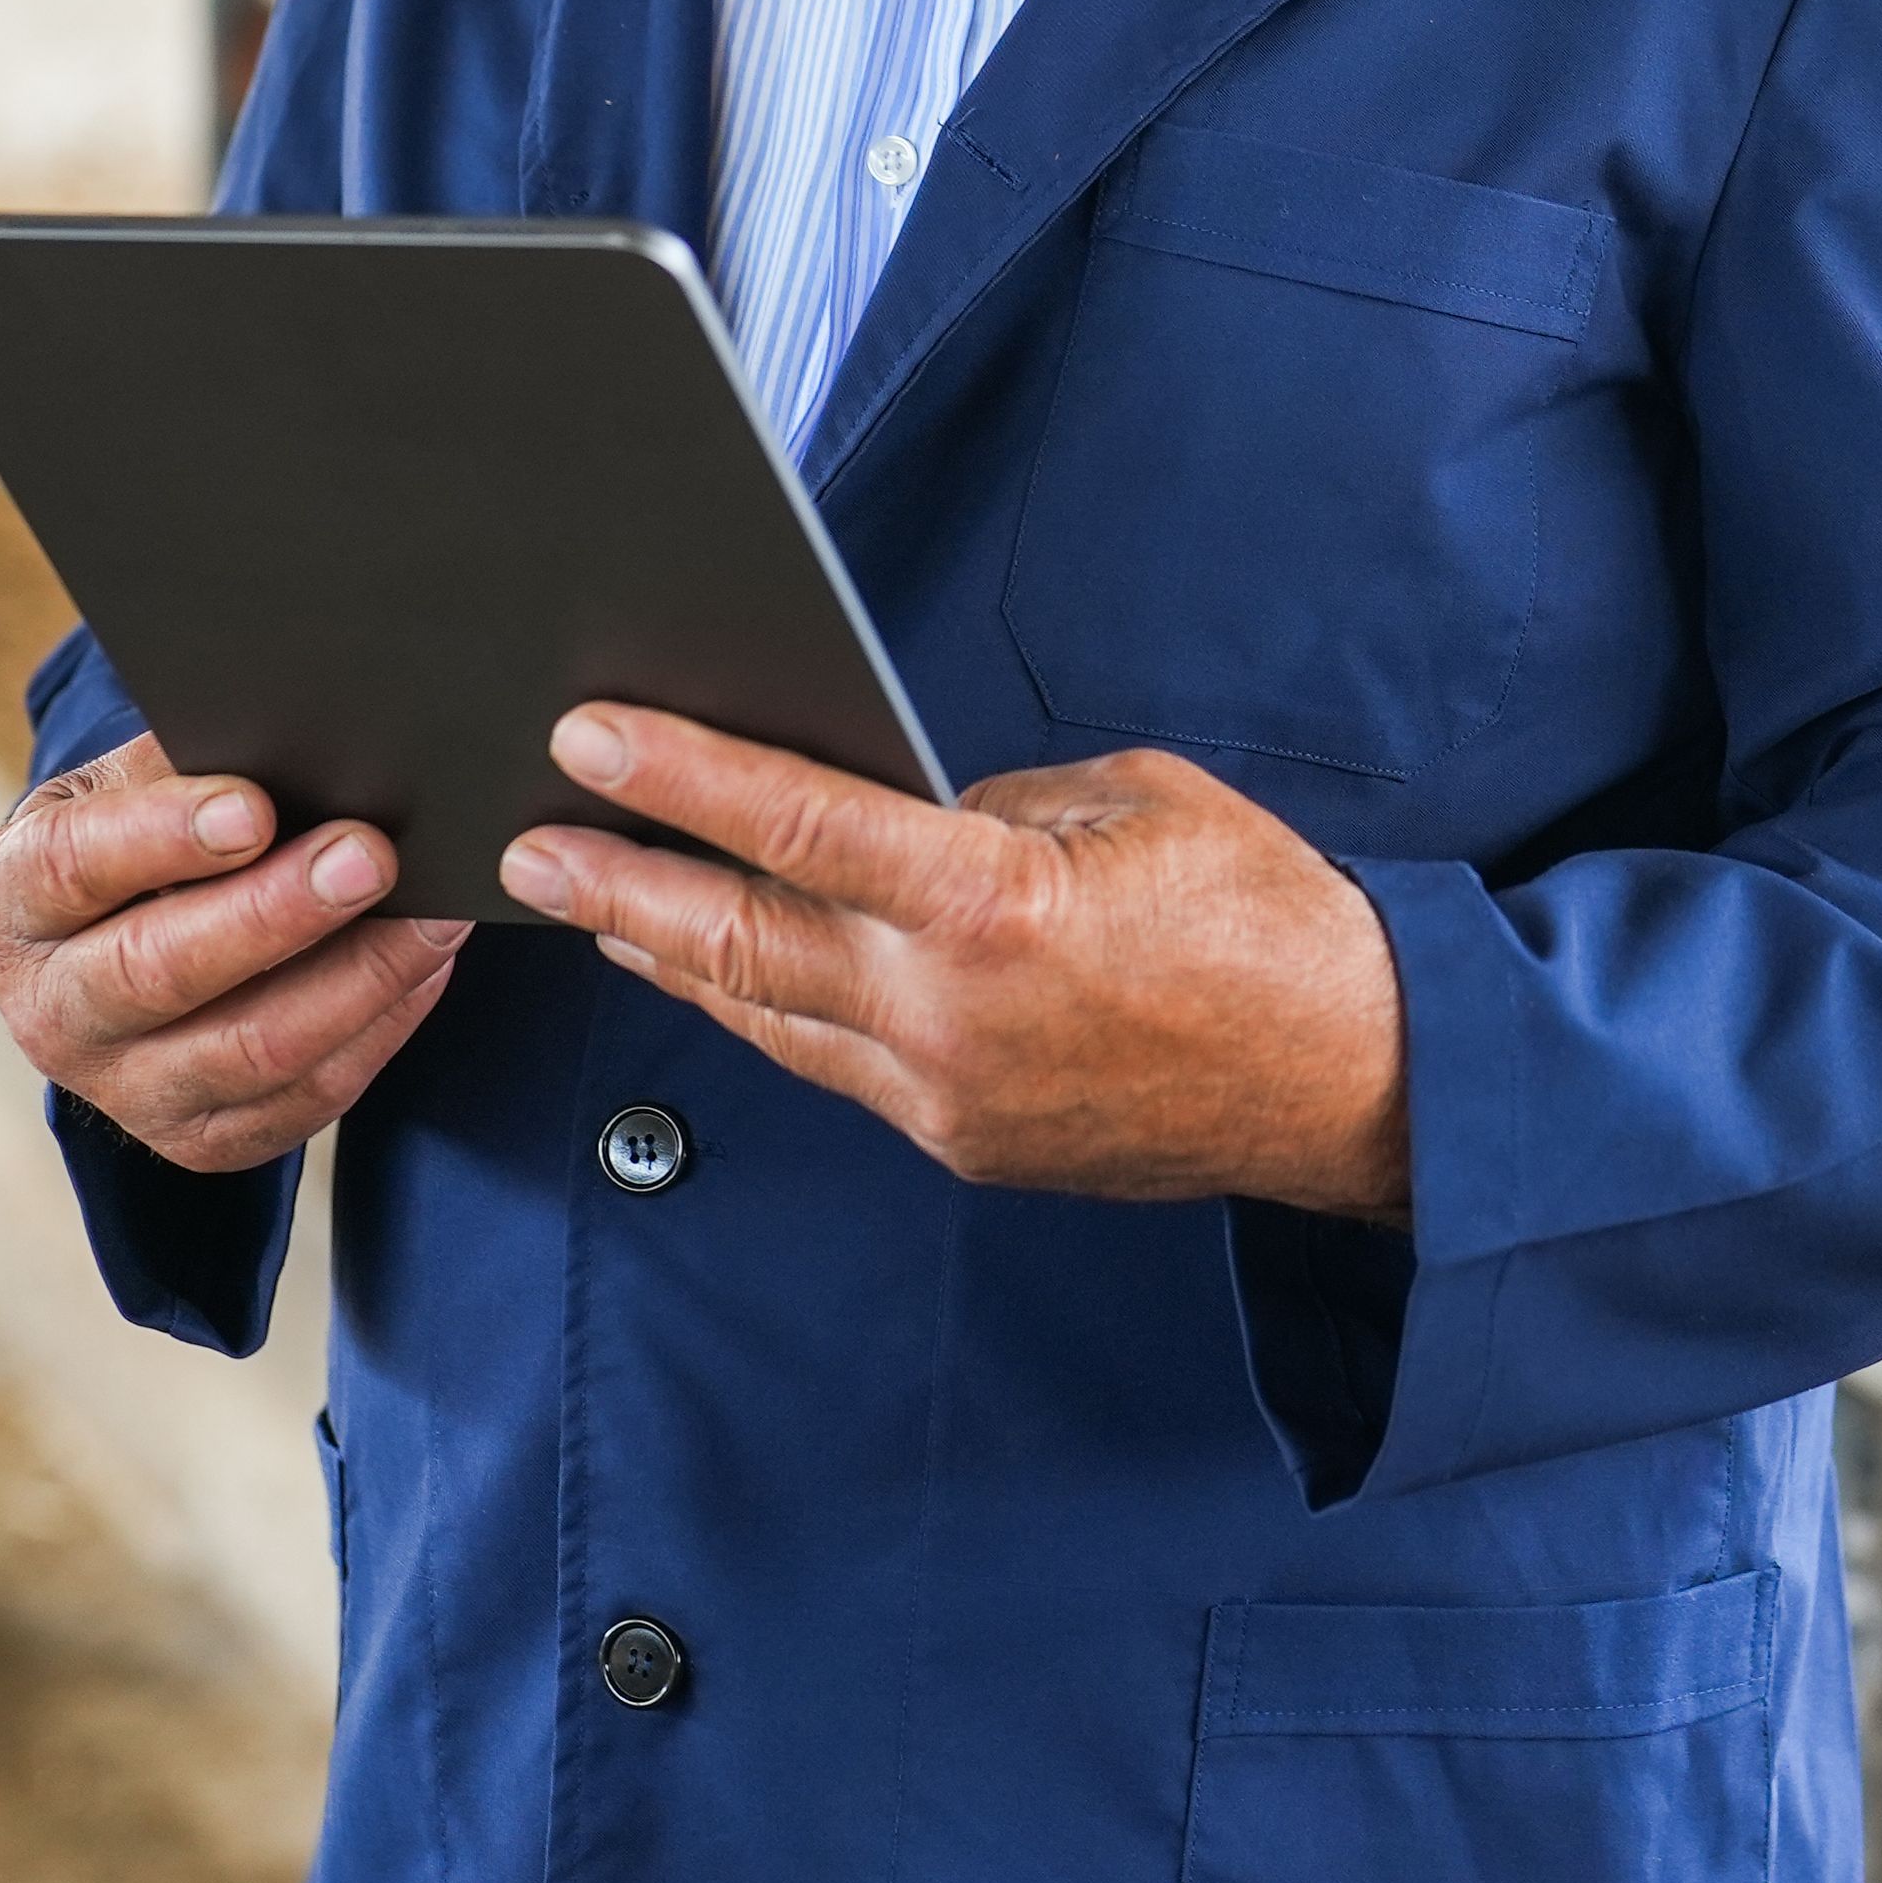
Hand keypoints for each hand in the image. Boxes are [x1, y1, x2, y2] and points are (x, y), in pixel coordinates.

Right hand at [0, 730, 467, 1174]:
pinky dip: (378, 1027)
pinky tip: (425, 966)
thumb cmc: (139, 835)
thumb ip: (190, 762)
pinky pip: (305, 1097)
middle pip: (159, 972)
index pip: (72, 867)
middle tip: (371, 854)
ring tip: (434, 912)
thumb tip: (308, 739)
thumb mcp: (128, 786)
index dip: (163, 837)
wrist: (120, 947)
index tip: (256, 808)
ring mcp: (122, 1090)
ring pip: (249, 1050)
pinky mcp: (202, 1140)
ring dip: (356, 978)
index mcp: (5, 901)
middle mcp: (46, 1012)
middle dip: (277, 912)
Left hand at [499, 709, 1409, 1218]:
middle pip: (738, 943)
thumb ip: (993, 806)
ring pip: (769, 1018)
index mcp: (994, 909)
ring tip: (585, 904)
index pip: (796, 826)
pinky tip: (724, 974)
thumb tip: (900, 814)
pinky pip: (835, 1065)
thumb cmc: (1269, 920)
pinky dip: (767, 1012)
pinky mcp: (964, 1143)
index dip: (680, 776)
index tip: (588, 739)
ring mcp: (947, 1096)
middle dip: (616, 887)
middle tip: (521, 845)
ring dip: (669, 957)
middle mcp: (947, 1016)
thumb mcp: (1133, 800)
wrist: (1360, 1083)